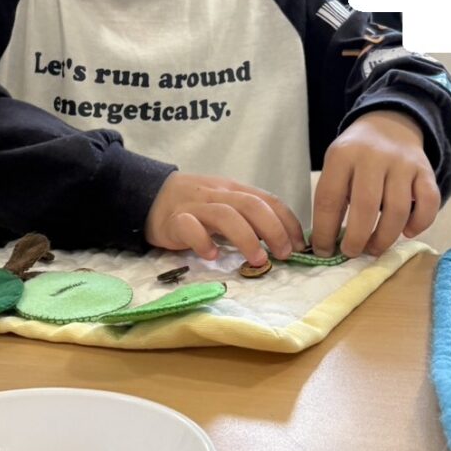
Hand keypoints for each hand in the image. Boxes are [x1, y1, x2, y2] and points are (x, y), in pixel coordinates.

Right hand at [145, 172, 304, 266]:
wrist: (151, 196)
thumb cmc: (196, 206)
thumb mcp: (226, 205)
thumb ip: (249, 219)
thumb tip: (282, 241)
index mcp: (235, 190)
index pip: (268, 200)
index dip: (288, 222)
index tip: (299, 245)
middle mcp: (219, 195)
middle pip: (251, 205)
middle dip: (273, 230)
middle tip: (284, 254)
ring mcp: (196, 206)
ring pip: (225, 214)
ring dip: (246, 238)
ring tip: (257, 260)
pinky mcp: (174, 220)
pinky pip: (189, 226)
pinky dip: (203, 241)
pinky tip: (212, 256)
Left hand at [312, 111, 439, 259]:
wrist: (389, 125)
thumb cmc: (356, 155)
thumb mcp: (336, 166)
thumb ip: (332, 198)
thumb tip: (328, 244)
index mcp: (342, 156)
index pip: (329, 199)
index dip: (325, 231)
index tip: (324, 251)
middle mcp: (373, 157)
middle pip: (366, 207)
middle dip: (357, 239)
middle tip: (352, 253)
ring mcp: (402, 163)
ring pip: (398, 210)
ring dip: (385, 238)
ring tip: (374, 247)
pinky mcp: (425, 171)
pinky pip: (429, 204)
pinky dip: (420, 224)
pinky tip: (407, 232)